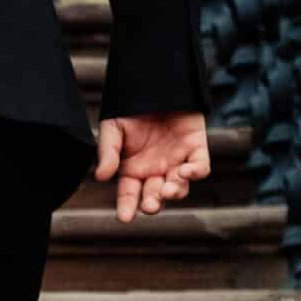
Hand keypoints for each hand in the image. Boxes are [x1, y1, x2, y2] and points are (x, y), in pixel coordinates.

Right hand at [95, 112, 209, 223]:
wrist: (154, 83)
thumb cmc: (130, 108)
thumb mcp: (113, 129)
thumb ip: (108, 153)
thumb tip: (101, 177)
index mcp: (134, 169)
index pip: (129, 194)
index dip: (127, 206)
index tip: (125, 217)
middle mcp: (155, 170)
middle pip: (155, 196)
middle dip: (153, 204)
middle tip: (151, 205)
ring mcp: (177, 160)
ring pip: (179, 187)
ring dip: (174, 192)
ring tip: (168, 189)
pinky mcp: (196, 148)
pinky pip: (200, 167)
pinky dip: (195, 173)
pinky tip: (186, 172)